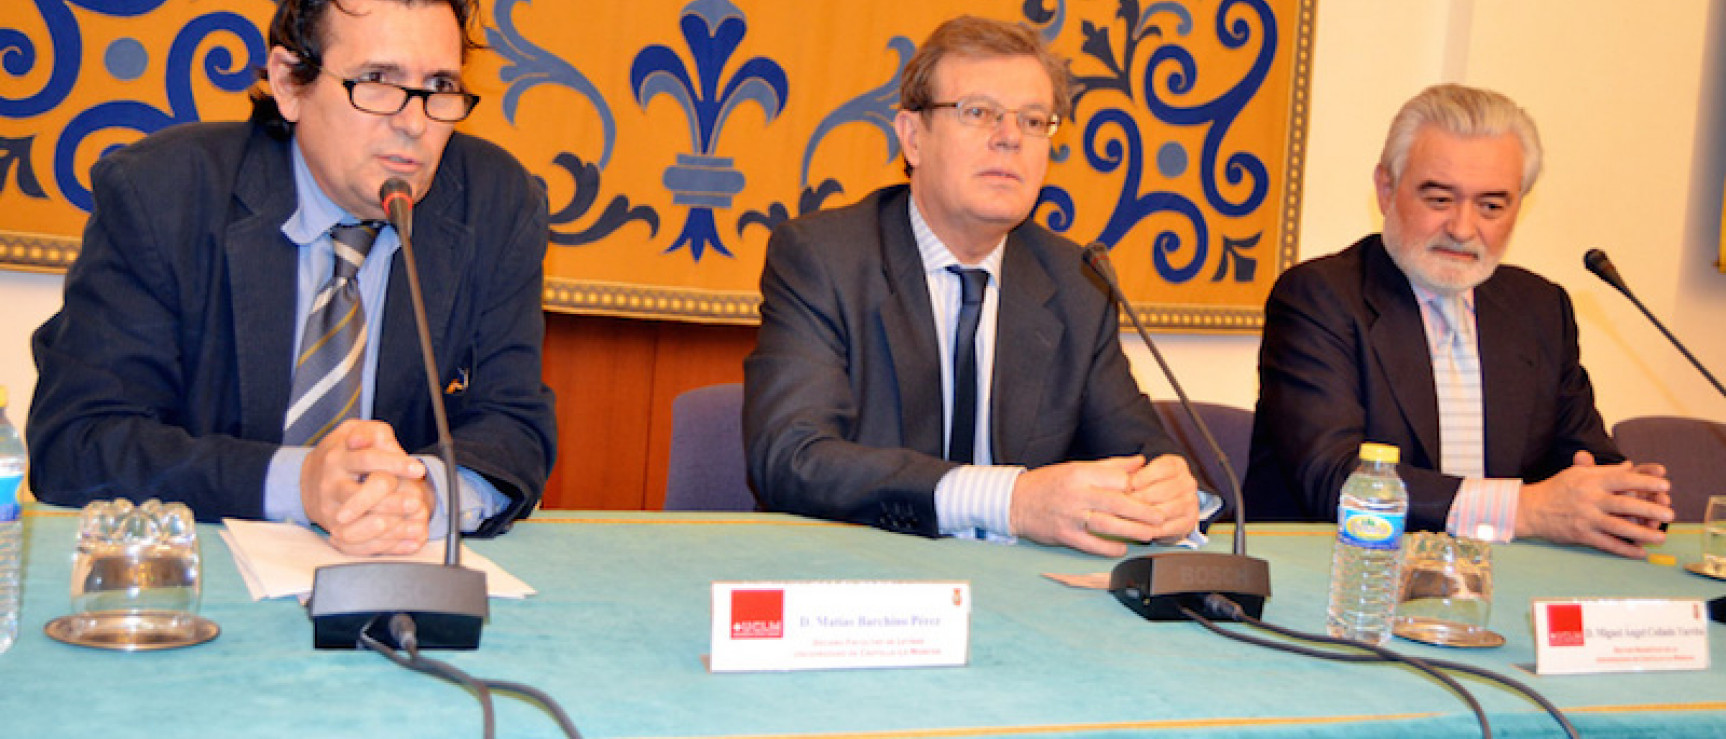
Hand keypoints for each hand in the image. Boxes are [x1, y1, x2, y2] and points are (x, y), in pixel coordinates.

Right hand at [300, 420, 434, 555]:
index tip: (418, 469)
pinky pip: (358, 542)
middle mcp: (331, 484)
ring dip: (389, 526)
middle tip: (416, 502)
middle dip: (391, 500)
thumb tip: (363, 439)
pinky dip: (384, 544)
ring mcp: (330, 509)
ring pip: (357, 522)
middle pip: (360, 495)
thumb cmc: (344, 452)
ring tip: (415, 527)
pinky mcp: (334, 529)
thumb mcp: (354, 432)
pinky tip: (409, 542)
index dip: (394, 464)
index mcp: (338, 458)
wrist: (312, 477)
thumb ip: (369, 432)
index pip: (367, 460)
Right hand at [1009, 454, 1198, 556]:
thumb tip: (1140, 462)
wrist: (1015, 501)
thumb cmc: (1048, 483)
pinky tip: (1122, 548)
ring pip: (1107, 524)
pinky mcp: (1063, 534)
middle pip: (1116, 502)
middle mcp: (1076, 493)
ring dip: (1130, 530)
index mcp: (1081, 473)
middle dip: (1142, 511)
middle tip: (1160, 517)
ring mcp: (1069, 515)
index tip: (1152, 494)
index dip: (1137, 488)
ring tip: (1148, 534)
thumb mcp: (1077, 467)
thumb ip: (1111, 466)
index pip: (1117, 479)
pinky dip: (1108, 548)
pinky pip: (1090, 543)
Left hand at [1127, 454, 1201, 544]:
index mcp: (1177, 465)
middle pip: (1163, 491)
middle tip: (1125, 503)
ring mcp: (1191, 502)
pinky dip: (1152, 528)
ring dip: (1146, 514)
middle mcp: (1188, 482)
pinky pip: (1169, 527)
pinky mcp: (1189, 522)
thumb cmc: (1146, 486)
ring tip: (1130, 515)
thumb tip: (1130, 473)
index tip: (1129, 485)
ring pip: (1165, 510)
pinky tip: (1139, 528)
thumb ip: (1132, 468)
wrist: (1163, 508)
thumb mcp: (1140, 472)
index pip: (1162, 469)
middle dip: (1141, 498)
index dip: (1143, 477)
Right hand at [1516, 450, 1671, 557]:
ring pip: (1619, 527)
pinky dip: (1625, 549)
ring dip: (1642, 533)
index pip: (1624, 479)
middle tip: (1670, 514)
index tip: (1665, 485)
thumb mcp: (1577, 474)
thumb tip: (1629, 467)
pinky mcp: (1581, 535)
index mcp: (1591, 481)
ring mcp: (1586, 518)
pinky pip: (1607, 544)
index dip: (1646, 481)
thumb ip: (1604, 471)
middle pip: (1625, 504)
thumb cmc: (1556, 489)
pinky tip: (1640, 552)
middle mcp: (1590, 499)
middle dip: (1650, 509)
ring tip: (1660, 536)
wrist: (1530, 509)